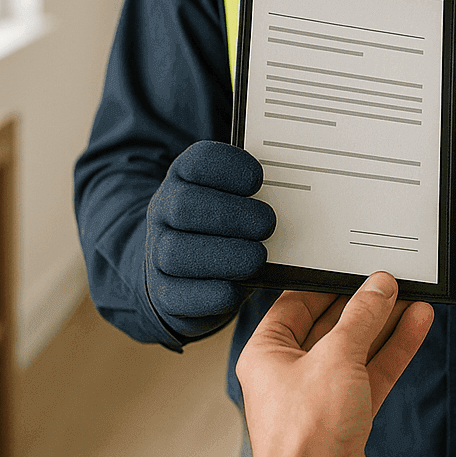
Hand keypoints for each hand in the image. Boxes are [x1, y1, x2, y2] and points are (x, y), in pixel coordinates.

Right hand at [144, 140, 275, 338]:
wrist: (188, 273)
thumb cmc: (226, 227)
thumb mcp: (236, 200)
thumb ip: (256, 193)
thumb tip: (299, 192)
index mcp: (184, 178)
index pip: (197, 161)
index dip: (228, 167)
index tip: (259, 180)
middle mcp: (164, 211)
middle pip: (184, 206)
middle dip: (231, 215)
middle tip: (267, 224)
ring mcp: (157, 252)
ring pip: (176, 253)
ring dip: (225, 256)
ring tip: (257, 258)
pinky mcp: (164, 293)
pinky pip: (179, 295)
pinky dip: (211, 293)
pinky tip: (237, 288)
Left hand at [237, 271, 434, 456]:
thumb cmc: (302, 437)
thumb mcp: (336, 358)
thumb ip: (361, 317)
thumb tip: (377, 288)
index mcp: (267, 353)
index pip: (297, 303)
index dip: (329, 283)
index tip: (356, 270)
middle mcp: (291, 373)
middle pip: (333, 325)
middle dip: (365, 305)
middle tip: (392, 284)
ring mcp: (320, 396)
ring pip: (358, 349)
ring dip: (387, 325)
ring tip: (412, 299)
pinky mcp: (347, 415)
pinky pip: (373, 372)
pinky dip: (394, 350)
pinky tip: (415, 327)